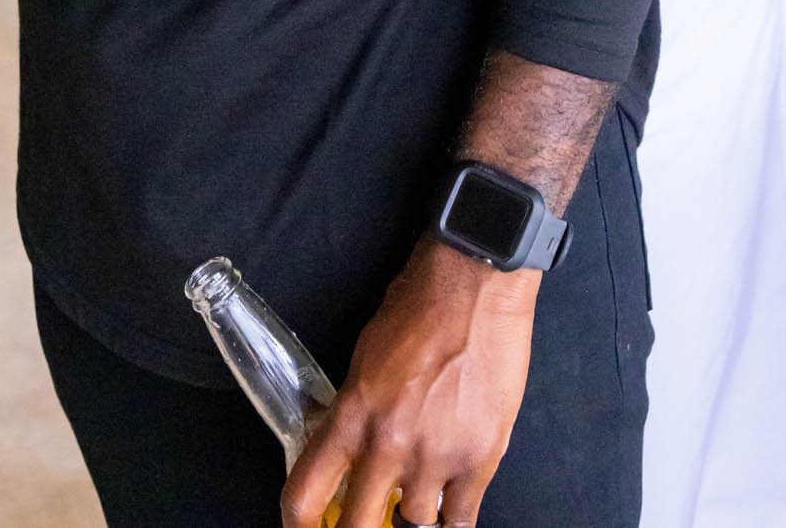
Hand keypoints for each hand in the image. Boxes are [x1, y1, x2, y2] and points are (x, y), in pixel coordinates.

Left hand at [281, 239, 538, 527]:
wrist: (477, 281)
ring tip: (418, 496)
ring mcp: (437, 457)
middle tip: (369, 520)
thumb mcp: (366, 354)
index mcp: (352, 414)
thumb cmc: (421, 302)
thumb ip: (357, 409)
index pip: (304, 496)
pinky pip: (462, 521)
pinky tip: (451, 505)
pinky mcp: (481, 457)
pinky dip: (455, 517)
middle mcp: (389, 445)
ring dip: (413, 516)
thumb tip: (353, 448)